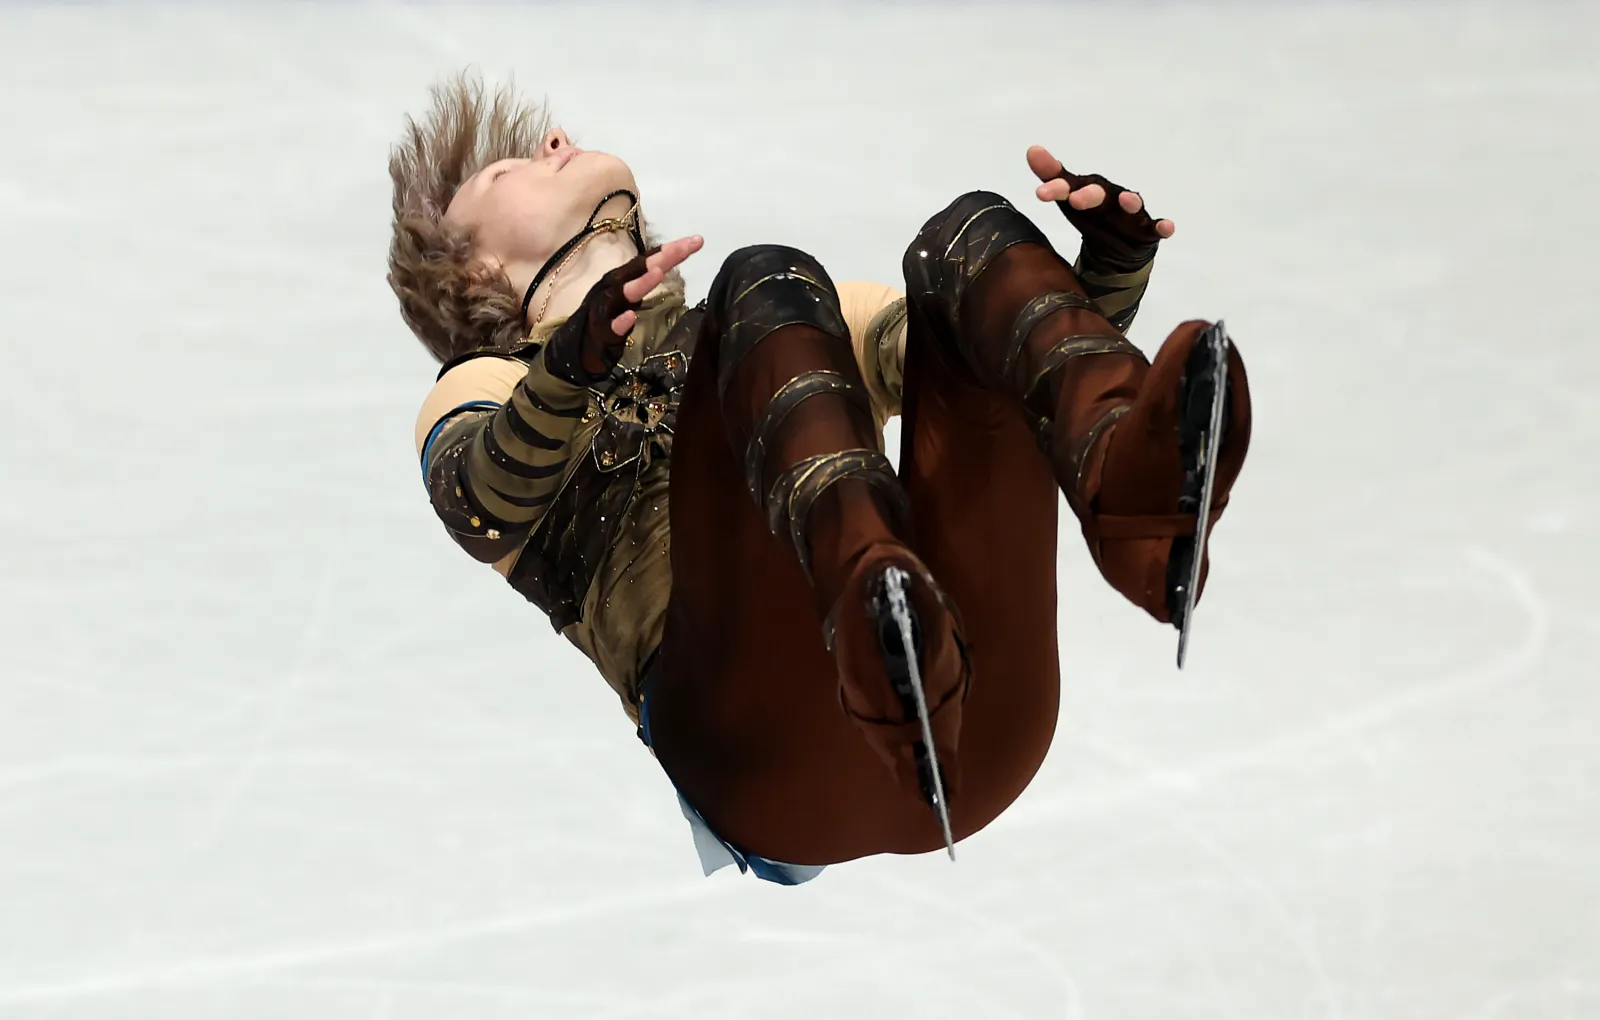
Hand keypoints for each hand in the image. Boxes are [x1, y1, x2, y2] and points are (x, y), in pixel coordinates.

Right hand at [606, 234, 704, 336]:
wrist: (578, 349)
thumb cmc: (607, 318)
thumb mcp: (629, 296)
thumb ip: (647, 279)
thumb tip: (671, 261)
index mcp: (622, 279)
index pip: (648, 260)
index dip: (672, 250)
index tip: (696, 240)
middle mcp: (612, 288)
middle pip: (638, 269)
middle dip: (661, 257)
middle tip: (684, 247)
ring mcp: (605, 311)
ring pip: (623, 295)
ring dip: (640, 283)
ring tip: (657, 273)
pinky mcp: (600, 334)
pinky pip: (611, 328)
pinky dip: (620, 322)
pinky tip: (631, 317)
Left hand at [1026, 145, 1172, 267]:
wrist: (1120, 245)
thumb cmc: (1093, 213)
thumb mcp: (1070, 199)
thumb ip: (1053, 178)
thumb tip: (1032, 150)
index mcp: (1090, 190)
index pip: (1071, 186)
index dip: (1056, 188)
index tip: (1040, 193)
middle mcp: (1111, 197)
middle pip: (1101, 194)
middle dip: (1089, 195)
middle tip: (1075, 199)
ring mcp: (1131, 213)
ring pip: (1132, 206)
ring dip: (1131, 202)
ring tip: (1128, 199)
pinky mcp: (1147, 230)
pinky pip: (1156, 227)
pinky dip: (1162, 226)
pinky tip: (1166, 228)